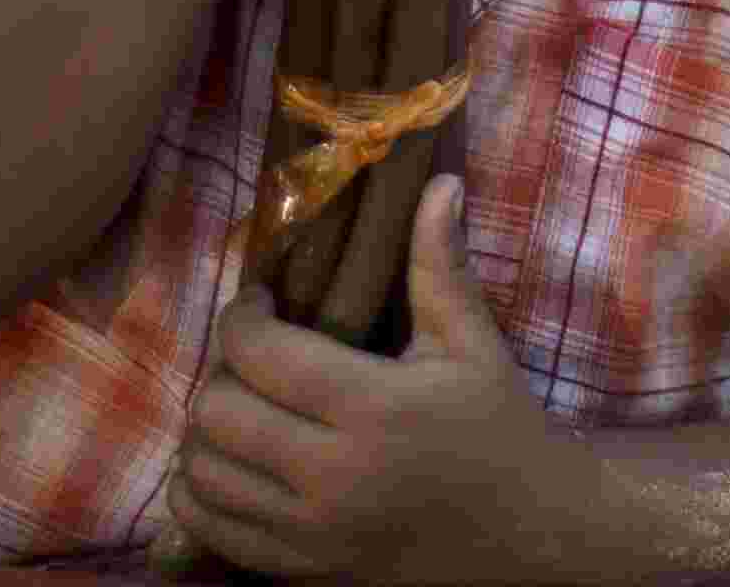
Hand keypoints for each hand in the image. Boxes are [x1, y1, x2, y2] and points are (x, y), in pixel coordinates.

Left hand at [159, 176, 578, 584]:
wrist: (528, 538)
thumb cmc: (499, 428)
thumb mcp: (473, 343)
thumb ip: (440, 263)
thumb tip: (439, 182)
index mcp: (373, 409)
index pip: (260, 355)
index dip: (242, 315)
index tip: (263, 300)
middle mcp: (331, 477)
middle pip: (217, 414)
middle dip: (221, 370)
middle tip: (252, 352)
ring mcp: (311, 535)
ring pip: (204, 475)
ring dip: (205, 430)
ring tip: (241, 401)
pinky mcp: (303, 572)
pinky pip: (213, 530)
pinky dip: (201, 491)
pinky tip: (232, 460)